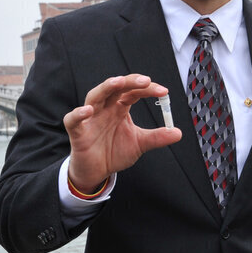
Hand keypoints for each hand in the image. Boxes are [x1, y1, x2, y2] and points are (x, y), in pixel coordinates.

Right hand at [64, 74, 181, 190]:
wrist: (97, 171)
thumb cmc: (114, 152)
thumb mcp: (140, 144)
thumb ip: (157, 137)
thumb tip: (178, 133)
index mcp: (119, 108)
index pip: (133, 92)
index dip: (148, 89)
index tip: (164, 92)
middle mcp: (105, 108)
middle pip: (115, 87)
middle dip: (130, 82)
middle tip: (146, 81)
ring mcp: (90, 118)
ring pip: (95, 96)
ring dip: (106, 88)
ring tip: (118, 82)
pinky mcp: (77, 131)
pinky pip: (73, 120)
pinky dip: (78, 114)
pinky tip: (88, 111)